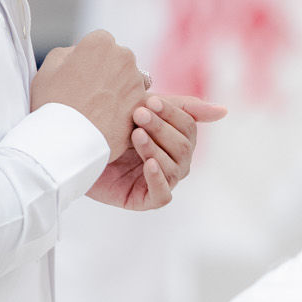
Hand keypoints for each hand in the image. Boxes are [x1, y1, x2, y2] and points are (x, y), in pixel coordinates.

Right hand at [30, 30, 150, 160]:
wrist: (67, 141)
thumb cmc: (53, 104)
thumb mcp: (47, 68)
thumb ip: (67, 53)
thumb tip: (79, 53)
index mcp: (100, 43)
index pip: (101, 43)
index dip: (89, 59)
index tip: (81, 75)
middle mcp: (124, 57)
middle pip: (119, 61)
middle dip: (108, 72)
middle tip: (89, 94)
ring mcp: (137, 82)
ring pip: (130, 82)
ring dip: (119, 91)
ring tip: (98, 111)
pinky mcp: (143, 106)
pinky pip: (136, 104)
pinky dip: (126, 111)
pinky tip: (109, 122)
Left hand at [86, 94, 227, 211]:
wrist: (77, 148)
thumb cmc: (112, 127)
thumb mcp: (146, 110)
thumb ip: (183, 108)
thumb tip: (224, 111)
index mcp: (178, 140)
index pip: (188, 126)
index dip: (172, 114)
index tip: (150, 102)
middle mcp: (175, 162)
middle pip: (184, 146)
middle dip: (162, 129)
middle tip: (138, 115)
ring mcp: (162, 181)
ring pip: (173, 168)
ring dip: (155, 149)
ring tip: (135, 135)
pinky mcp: (146, 199)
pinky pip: (162, 194)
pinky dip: (157, 179)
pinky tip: (148, 163)